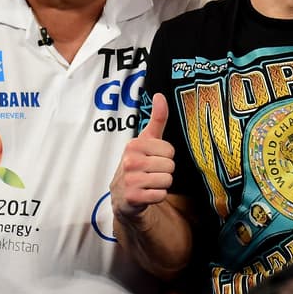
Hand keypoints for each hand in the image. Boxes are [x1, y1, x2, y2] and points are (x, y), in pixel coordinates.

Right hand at [111, 93, 174, 225]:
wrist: (122, 195)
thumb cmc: (137, 164)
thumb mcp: (146, 140)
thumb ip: (157, 119)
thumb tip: (160, 95)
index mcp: (134, 145)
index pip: (170, 150)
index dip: (165, 156)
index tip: (153, 158)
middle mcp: (129, 161)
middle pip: (170, 166)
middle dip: (164, 171)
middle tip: (151, 172)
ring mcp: (130, 180)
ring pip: (167, 180)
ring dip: (161, 184)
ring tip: (149, 183)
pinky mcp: (133, 198)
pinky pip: (160, 195)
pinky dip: (157, 196)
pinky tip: (147, 194)